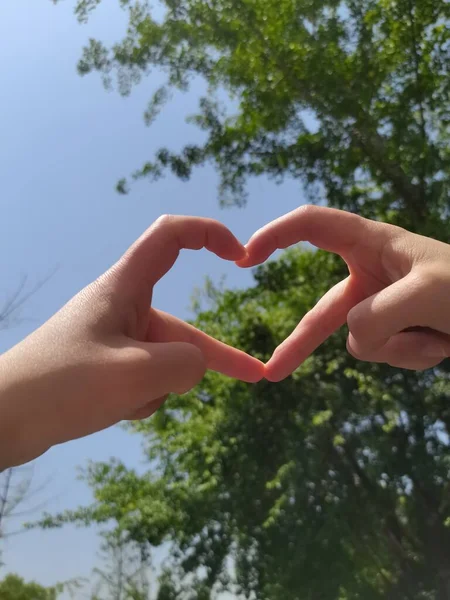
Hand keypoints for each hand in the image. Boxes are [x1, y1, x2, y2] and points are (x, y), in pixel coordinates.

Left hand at [0, 215, 263, 467]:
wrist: (0, 420)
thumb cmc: (62, 385)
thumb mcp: (135, 376)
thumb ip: (184, 366)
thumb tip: (195, 367)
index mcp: (123, 289)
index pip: (170, 237)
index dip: (208, 234)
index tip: (239, 256)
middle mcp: (120, 309)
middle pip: (179, 326)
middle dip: (211, 356)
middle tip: (255, 376)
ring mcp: (112, 340)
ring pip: (162, 360)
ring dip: (159, 386)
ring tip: (126, 403)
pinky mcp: (103, 368)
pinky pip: (142, 379)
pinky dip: (140, 396)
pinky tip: (116, 410)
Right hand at [238, 205, 449, 380]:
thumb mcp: (428, 294)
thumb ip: (376, 316)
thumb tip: (351, 338)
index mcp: (373, 243)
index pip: (312, 225)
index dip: (275, 235)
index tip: (245, 257)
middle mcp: (371, 274)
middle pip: (322, 312)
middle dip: (299, 346)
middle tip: (271, 375)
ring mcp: (383, 307)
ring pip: (360, 340)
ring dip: (399, 346)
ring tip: (437, 332)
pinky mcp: (397, 332)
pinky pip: (384, 354)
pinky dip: (412, 356)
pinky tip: (440, 344)